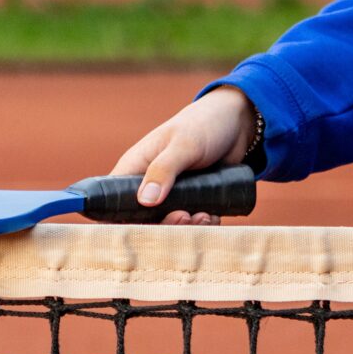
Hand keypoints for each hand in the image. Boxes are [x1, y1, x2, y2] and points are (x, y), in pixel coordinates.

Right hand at [111, 86, 256, 225]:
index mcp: (134, 169)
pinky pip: (190, 222)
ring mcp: (169, 195)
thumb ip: (163, 170)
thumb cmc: (203, 124)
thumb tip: (145, 201)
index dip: (119, 218)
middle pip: (142, 219)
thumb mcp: (184, 145)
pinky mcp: (190, 201)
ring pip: (167, 223)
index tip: (139, 230)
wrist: (238, 123)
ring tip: (204, 215)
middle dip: (163, 224)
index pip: (114, 200)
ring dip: (185, 227)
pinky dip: (201, 224)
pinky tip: (212, 215)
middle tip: (184, 216)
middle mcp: (147, 185)